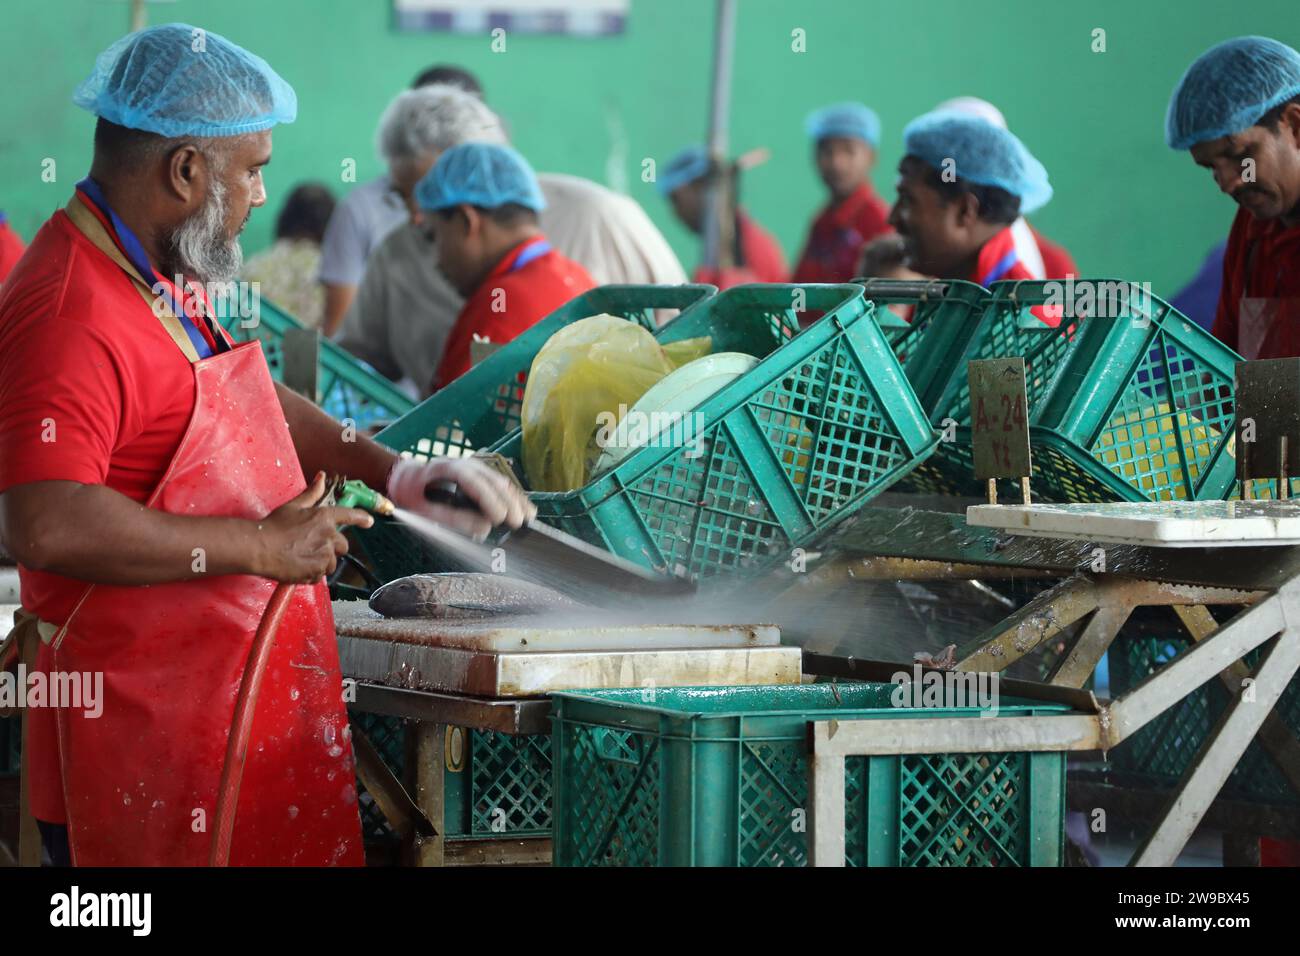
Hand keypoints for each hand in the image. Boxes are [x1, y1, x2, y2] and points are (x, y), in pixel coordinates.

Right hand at [254, 472, 373, 582]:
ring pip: (332, 562)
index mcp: (324, 517)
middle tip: (312, 547)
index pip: (350, 516)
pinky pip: (320, 575)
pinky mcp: (317, 571)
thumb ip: (311, 493)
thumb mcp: (293, 506)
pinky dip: (312, 573)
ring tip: (302, 557)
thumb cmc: (273, 526)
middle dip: (332, 548)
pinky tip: (298, 567)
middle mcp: (329, 536)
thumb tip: (322, 477)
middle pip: (342, 546)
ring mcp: (324, 554)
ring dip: (322, 562)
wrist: (259, 548)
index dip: (361, 519)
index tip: (369, 522)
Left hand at [386, 457, 535, 540]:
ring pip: (500, 480)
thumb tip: (484, 529)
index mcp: (447, 468)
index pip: (474, 482)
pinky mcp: (479, 474)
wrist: (405, 477)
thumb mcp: (424, 510)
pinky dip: (513, 496)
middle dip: (508, 501)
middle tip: (518, 522)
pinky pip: (500, 484)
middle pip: (492, 479)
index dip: (489, 500)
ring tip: (528, 517)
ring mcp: (473, 466)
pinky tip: (525, 508)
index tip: (500, 518)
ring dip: (515, 498)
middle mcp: (464, 463)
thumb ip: (453, 519)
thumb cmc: (411, 494)